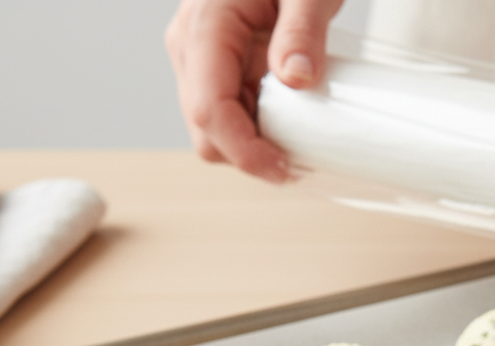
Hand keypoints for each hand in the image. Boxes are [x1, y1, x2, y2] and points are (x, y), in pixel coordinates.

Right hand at [166, 0, 342, 182]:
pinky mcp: (217, 68)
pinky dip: (259, 130)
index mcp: (205, 26)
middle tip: (302, 159)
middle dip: (251, 155)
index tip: (285, 171)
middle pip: (207, 133)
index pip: (209, 111)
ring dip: (256, 145)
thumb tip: (298, 79)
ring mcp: (199, 60)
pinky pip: (230, 115)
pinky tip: (291, 123)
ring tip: (301, 136)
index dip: (245, 152)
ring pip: (216, 132)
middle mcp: (191, 47)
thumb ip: (303, 30)